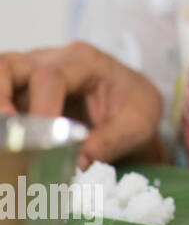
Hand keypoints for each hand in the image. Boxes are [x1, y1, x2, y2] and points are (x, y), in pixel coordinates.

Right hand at [0, 42, 163, 168]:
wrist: (134, 105)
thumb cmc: (135, 108)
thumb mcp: (138, 125)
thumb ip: (110, 142)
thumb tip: (77, 165)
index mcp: (86, 62)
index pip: (51, 78)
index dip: (40, 109)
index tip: (42, 142)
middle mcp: (53, 59)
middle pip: (9, 65)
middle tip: (6, 132)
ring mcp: (32, 73)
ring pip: (0, 77)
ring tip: (4, 139)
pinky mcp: (21, 91)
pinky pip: (3, 96)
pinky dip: (3, 117)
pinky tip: (11, 141)